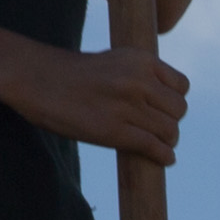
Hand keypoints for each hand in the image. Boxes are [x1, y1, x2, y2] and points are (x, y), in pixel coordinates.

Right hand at [0, 32, 188, 163]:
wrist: (36, 79)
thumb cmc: (70, 73)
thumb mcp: (113, 62)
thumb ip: (138, 76)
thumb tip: (160, 103)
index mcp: (141, 60)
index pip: (182, 86)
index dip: (174, 101)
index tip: (162, 110)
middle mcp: (139, 81)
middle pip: (178, 110)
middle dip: (170, 122)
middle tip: (157, 130)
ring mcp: (128, 106)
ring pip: (170, 131)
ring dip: (167, 141)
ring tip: (156, 145)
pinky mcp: (115, 131)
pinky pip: (154, 148)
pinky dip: (163, 157)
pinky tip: (163, 160)